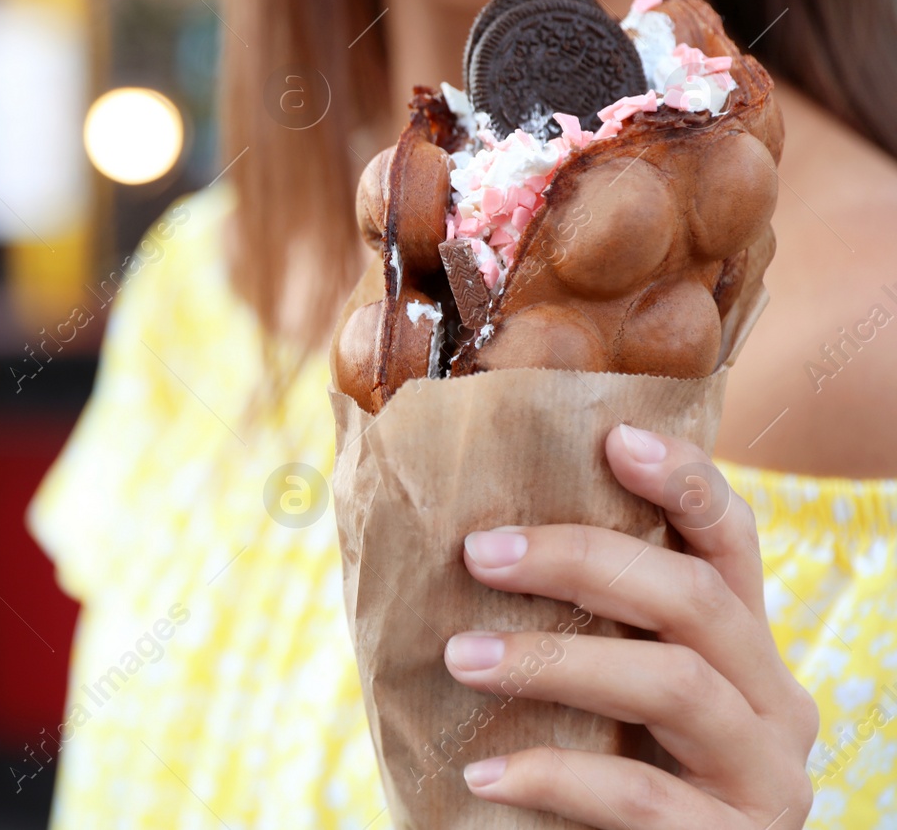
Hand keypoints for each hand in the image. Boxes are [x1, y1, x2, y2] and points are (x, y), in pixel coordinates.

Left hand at [443, 424, 818, 828]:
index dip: (684, 482)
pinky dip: (554, 774)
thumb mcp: (604, 687)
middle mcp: (774, 704)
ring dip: (556, 662)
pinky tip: (484, 771)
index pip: (731, 542)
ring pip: (674, 686)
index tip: (614, 438)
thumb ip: (580, 622)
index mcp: (743, 649)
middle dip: (584, 562)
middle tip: (478, 553)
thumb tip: (466, 538)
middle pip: (696, 600)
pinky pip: (641, 794)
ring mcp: (765, 779)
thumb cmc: (601, 766)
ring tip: (459, 657)